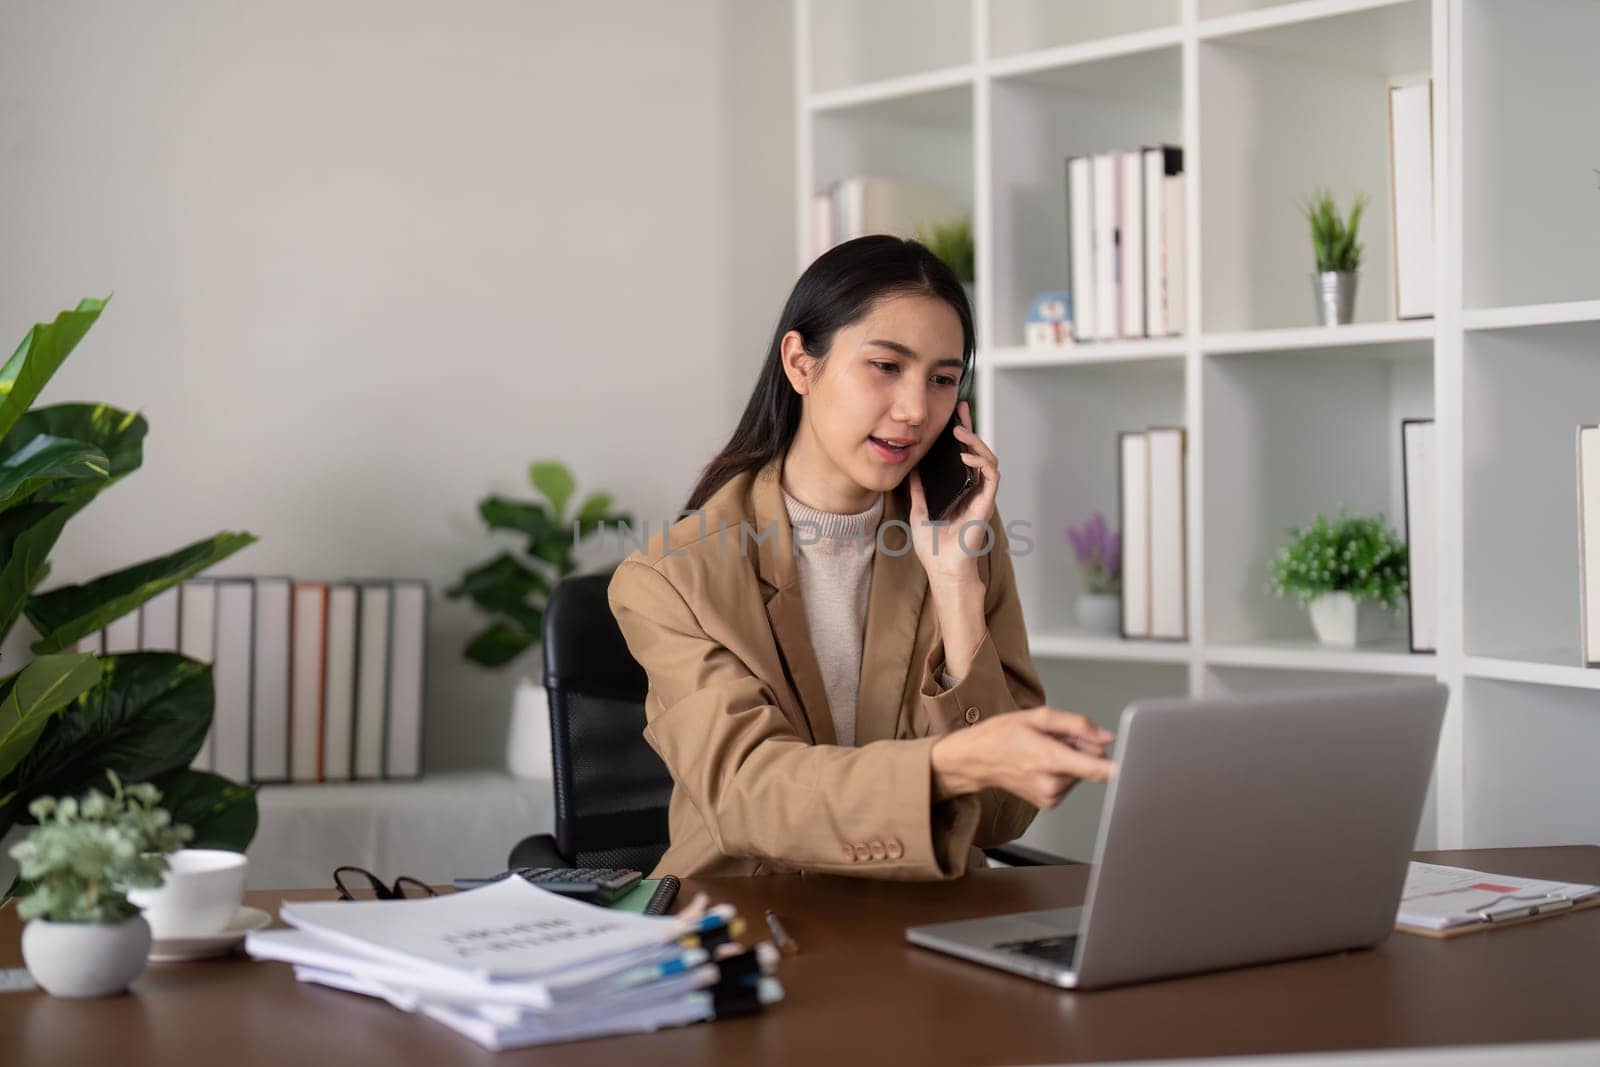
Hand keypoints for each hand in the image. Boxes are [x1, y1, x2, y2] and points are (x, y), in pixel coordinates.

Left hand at [907, 401, 1001, 584]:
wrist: (942, 568)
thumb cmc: (933, 547)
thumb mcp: (919, 510)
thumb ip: (919, 490)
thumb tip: (911, 469)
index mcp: (959, 490)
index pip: (962, 456)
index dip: (961, 434)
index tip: (955, 415)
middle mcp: (972, 490)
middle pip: (977, 452)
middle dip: (970, 428)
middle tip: (961, 410)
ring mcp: (981, 496)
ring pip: (988, 459)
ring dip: (976, 442)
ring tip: (960, 432)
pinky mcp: (986, 503)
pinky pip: (991, 476)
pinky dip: (981, 462)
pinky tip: (967, 456)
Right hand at [930, 706, 1114, 808]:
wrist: (976, 760)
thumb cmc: (1001, 735)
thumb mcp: (1038, 717)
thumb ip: (1077, 724)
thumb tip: (1106, 737)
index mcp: (1050, 759)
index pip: (1096, 770)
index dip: (1118, 768)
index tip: (1135, 768)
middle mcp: (1052, 783)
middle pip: (1092, 764)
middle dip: (1083, 748)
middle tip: (1058, 739)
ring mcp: (1050, 796)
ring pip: (1082, 773)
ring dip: (1072, 759)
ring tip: (1045, 750)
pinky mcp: (1049, 802)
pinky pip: (1071, 782)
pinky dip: (1064, 770)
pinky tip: (1043, 763)